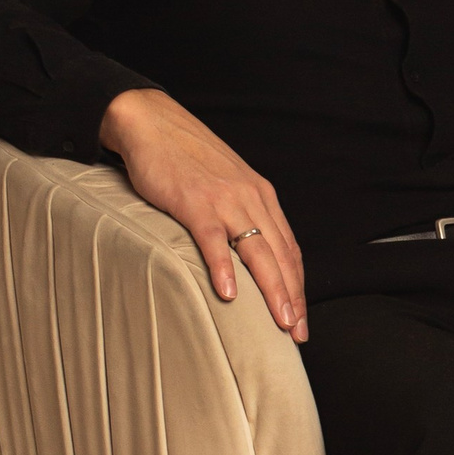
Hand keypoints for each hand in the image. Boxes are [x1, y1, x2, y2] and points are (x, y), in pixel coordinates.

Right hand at [99, 87, 307, 340]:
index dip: (298, 286)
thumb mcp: (226, 185)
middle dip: (292, 297)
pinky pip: (214, 239)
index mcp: (261, 196)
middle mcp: (250, 198)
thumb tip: (248, 256)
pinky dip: (223, 267)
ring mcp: (224, 200)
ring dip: (271, 289)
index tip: (301, 319)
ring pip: (257, 251)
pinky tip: (228, 293)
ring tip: (278, 321)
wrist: (152, 122)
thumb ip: (240, 215)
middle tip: (296, 332)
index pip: (289, 249)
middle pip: (280, 255)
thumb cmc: (186, 158)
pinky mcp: (194, 202)